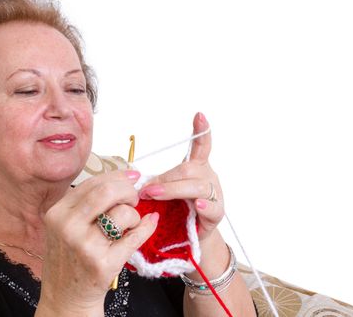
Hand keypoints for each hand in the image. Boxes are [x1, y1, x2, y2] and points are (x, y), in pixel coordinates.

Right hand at [38, 170, 158, 314]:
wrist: (65, 297)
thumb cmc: (69, 258)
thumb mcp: (65, 225)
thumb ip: (87, 202)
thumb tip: (127, 176)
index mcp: (58, 213)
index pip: (93, 183)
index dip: (117, 177)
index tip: (132, 177)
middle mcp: (68, 227)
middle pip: (107, 192)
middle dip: (128, 191)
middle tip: (134, 199)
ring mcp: (85, 246)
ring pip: (122, 213)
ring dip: (134, 215)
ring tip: (129, 224)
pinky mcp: (102, 263)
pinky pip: (134, 237)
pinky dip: (146, 228)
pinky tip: (148, 225)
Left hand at [138, 112, 223, 240]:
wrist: (187, 237)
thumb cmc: (175, 211)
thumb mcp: (164, 192)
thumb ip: (155, 182)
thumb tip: (135, 179)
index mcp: (196, 168)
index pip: (201, 146)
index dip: (202, 131)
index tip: (199, 115)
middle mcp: (207, 177)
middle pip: (189, 169)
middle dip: (165, 178)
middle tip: (145, 189)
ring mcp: (214, 194)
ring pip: (197, 186)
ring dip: (173, 189)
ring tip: (154, 194)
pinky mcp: (217, 214)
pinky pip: (213, 207)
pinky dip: (205, 205)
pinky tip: (197, 205)